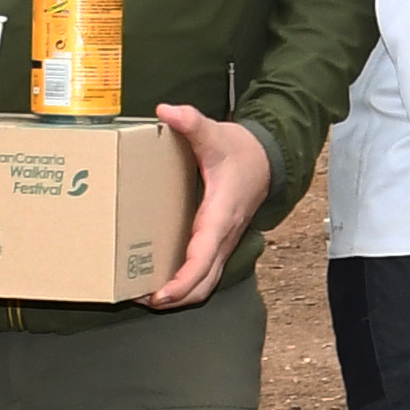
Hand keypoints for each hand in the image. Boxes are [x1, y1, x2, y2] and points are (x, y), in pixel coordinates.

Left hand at [143, 98, 278, 309]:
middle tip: (141, 298)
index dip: (183, 281)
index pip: (203, 258)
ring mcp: (223, 242)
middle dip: (175, 297)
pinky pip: (205, 272)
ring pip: (206, 283)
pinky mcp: (219, 242)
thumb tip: (166, 111)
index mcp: (221, 214)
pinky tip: (161, 278)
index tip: (161, 294)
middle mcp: (224, 235)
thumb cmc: (241, 151)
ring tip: (147, 296)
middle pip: (204, 283)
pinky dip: (186, 283)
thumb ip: (191, 123)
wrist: (268, 159)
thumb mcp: (215, 134)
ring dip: (181, 295)